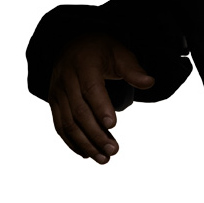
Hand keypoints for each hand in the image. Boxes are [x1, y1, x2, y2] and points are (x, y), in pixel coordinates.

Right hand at [46, 33, 154, 163]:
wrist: (72, 44)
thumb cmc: (100, 50)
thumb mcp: (118, 52)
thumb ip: (133, 69)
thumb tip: (150, 82)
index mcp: (84, 65)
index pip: (91, 89)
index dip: (101, 107)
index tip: (113, 125)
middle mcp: (66, 80)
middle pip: (79, 111)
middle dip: (96, 134)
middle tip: (114, 150)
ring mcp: (57, 93)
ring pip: (68, 123)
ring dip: (85, 144)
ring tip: (104, 159)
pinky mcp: (53, 104)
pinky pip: (60, 126)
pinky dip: (72, 142)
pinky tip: (87, 154)